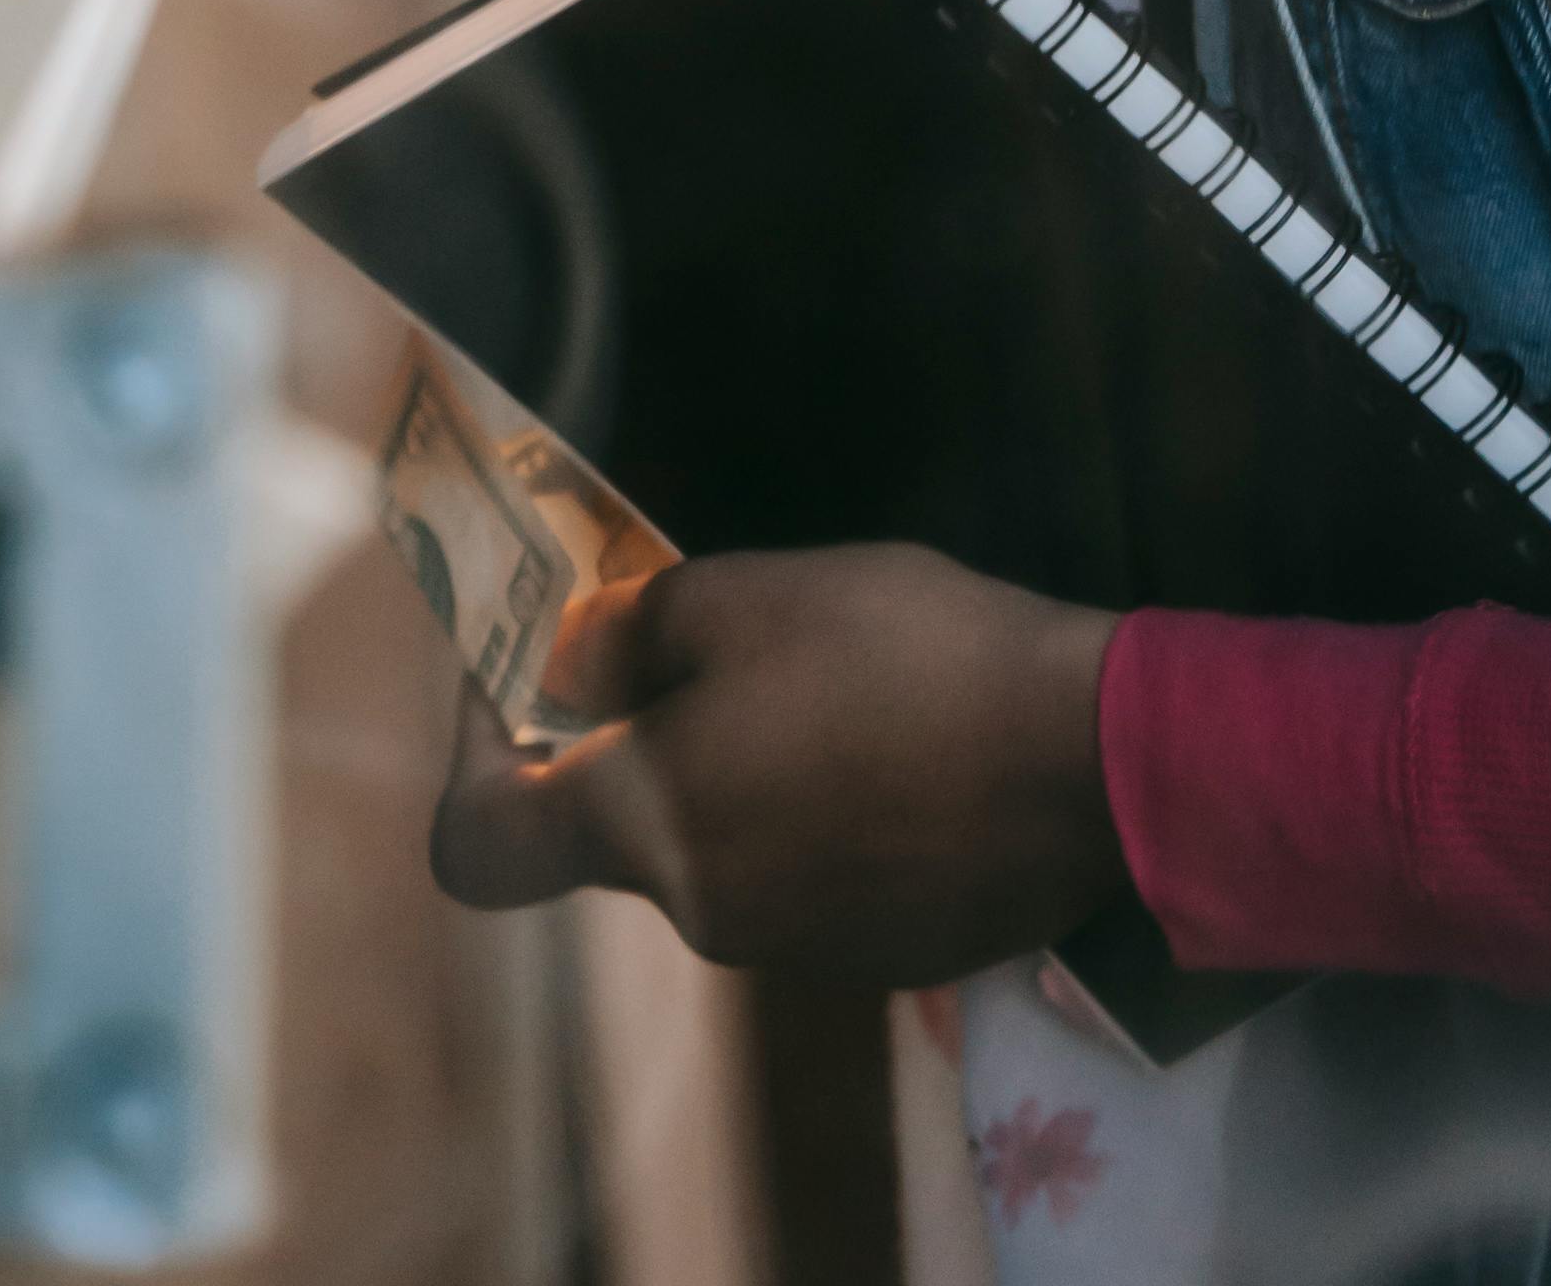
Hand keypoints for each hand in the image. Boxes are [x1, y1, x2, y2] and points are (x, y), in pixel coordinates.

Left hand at [430, 546, 1121, 985]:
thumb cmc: (896, 657)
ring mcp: (792, 950)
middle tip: (682, 630)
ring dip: (721, 766)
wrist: (1084, 760)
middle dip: (622, 732)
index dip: (466, 758)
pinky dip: (800, 809)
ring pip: (709, 847)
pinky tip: (878, 733)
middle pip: (611, 829)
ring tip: (805, 667)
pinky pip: (795, 877)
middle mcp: (700, 914)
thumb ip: (631, 635)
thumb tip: (566, 667)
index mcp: (647, 826)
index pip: (476, 849)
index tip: (511, 672)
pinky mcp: (876, 955)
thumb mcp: (748, 596)